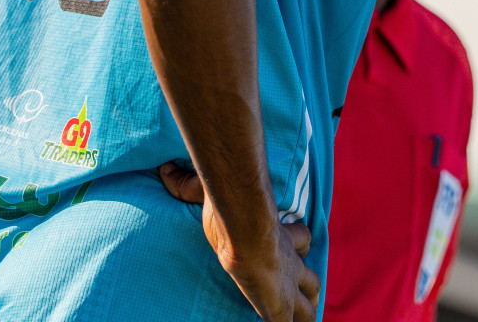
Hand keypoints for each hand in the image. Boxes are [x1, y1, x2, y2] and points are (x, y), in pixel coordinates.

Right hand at [159, 161, 319, 320]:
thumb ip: (189, 184)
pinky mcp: (278, 307)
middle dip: (309, 288)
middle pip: (312, 280)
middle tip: (307, 295)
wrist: (246, 228)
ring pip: (308, 310)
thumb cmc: (231, 210)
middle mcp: (290, 263)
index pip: (302, 238)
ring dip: (305, 314)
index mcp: (281, 238)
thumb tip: (166, 170)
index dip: (299, 240)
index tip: (294, 239)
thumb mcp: (208, 192)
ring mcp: (287, 288)